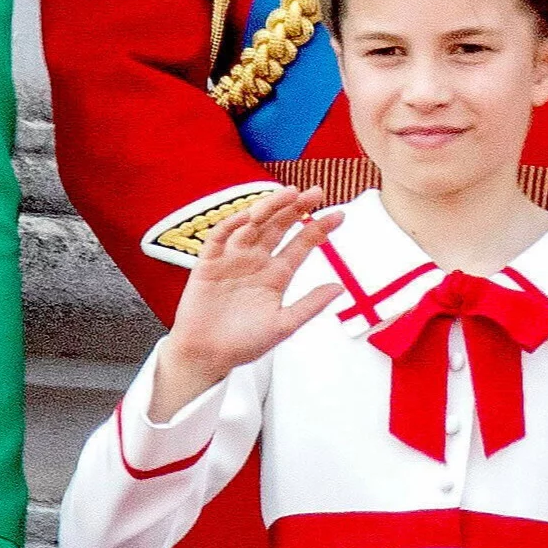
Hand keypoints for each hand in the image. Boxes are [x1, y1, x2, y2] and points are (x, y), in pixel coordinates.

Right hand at [154, 186, 343, 417]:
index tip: (340, 215)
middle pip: (279, 227)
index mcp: (276, 275)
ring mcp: (232, 259)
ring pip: (252, 225)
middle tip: (316, 192)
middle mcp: (256, 262)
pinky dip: (232, 224)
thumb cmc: (244, 343)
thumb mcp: (283, 325)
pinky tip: (248, 214)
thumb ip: (310, 305)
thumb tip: (339, 287)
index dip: (319, 228)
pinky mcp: (208, 263)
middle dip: (297, 208)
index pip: (301, 244)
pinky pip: (219, 237)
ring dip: (269, 208)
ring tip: (287, 194)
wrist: (207, 355)